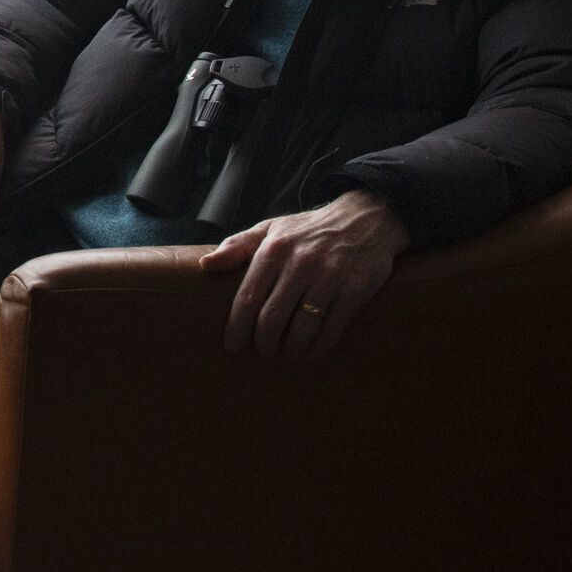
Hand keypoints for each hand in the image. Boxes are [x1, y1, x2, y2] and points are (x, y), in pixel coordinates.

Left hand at [202, 190, 409, 359]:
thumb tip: (205, 266)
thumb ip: (237, 246)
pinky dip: (318, 347)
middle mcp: (300, 263)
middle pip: (272, 318)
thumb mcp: (271, 229)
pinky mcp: (354, 289)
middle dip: (264, 343)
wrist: (365, 218)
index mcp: (274, 249)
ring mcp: (329, 276)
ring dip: (291, 349)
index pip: (248, 298)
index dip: (237, 327)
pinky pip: (332, 329)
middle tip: (264, 351)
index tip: (232, 346)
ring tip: (286, 353)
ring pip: (302, 328)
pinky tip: (310, 352)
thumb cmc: (308, 230)